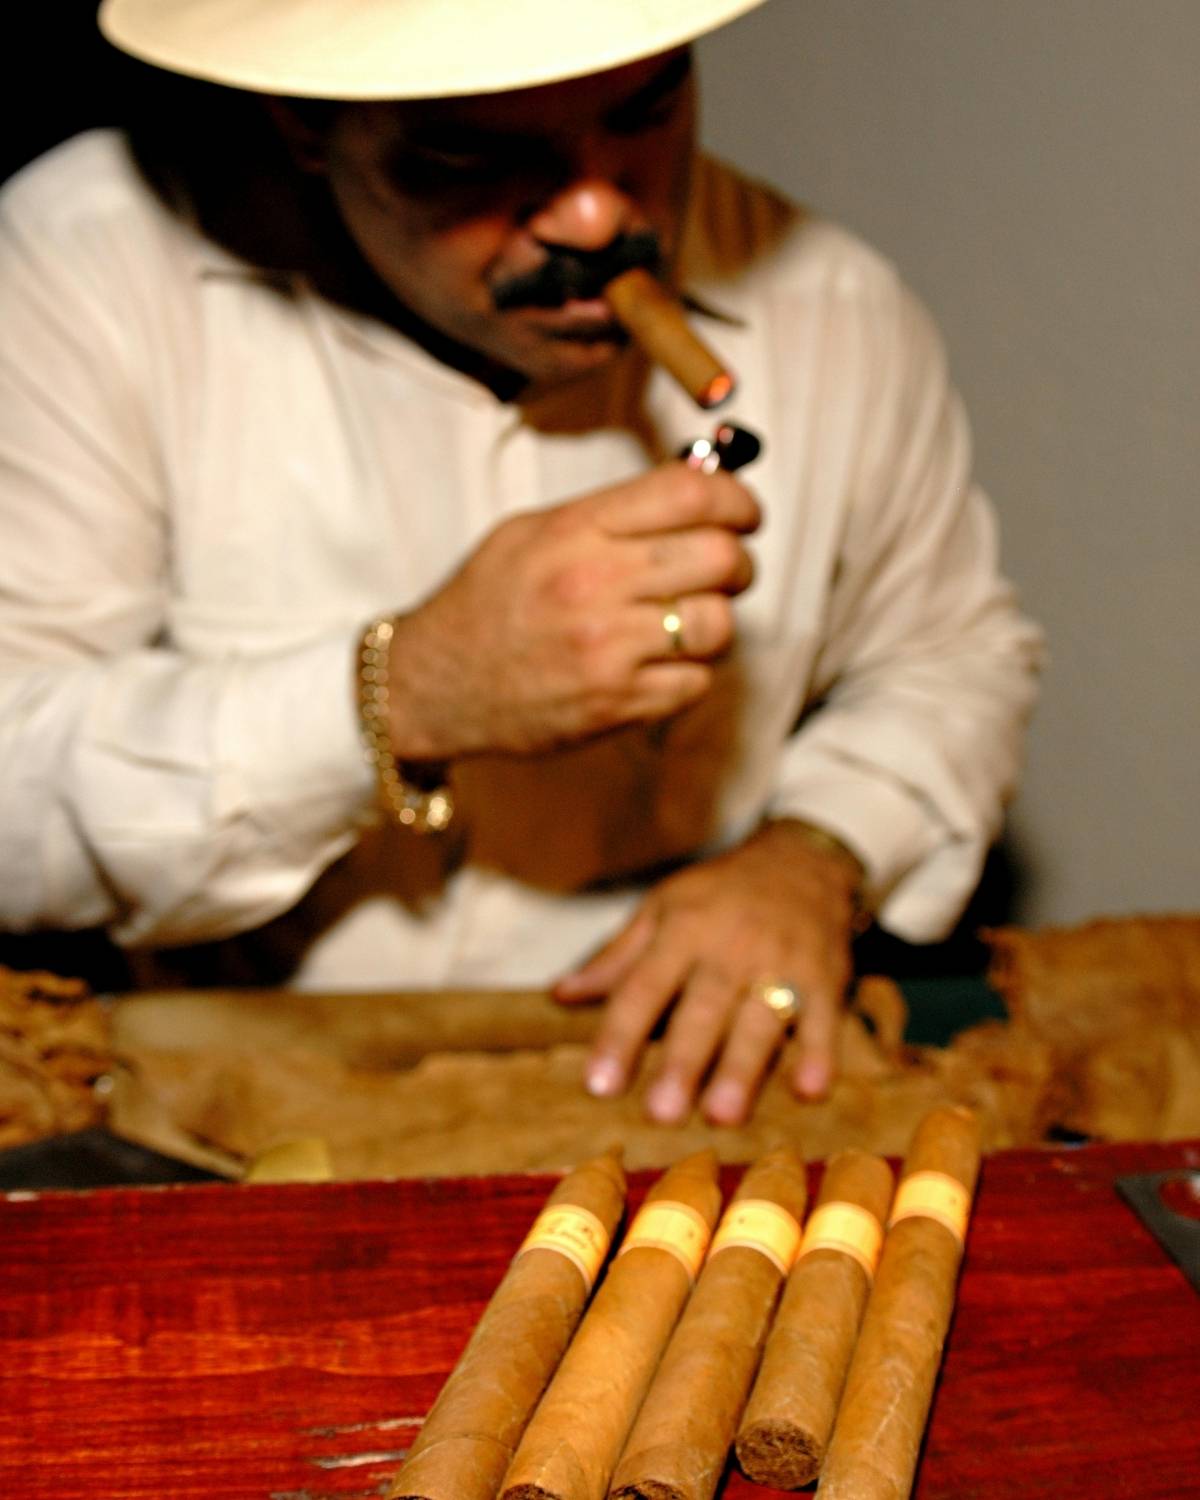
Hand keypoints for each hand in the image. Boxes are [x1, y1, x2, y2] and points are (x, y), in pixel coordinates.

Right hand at [382, 462, 758, 758]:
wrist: (433, 685)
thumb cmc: (487, 603)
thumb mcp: (531, 531)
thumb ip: (609, 512)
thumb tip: (696, 491)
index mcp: (576, 531)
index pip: (690, 494)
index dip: (736, 499)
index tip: (743, 513)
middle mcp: (594, 586)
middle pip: (720, 557)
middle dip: (737, 561)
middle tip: (726, 568)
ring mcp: (608, 650)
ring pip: (719, 624)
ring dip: (716, 621)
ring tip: (690, 620)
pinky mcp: (616, 705)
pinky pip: (696, 682)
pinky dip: (690, 673)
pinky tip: (660, 664)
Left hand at [554, 820, 861, 1123]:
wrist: (802, 859)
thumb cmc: (720, 894)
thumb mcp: (663, 908)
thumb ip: (617, 957)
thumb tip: (561, 996)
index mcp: (683, 929)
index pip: (644, 987)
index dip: (620, 1035)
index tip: (599, 1085)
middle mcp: (731, 946)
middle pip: (703, 1009)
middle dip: (683, 1061)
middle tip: (661, 1113)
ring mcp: (781, 962)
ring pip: (760, 1018)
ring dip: (743, 1068)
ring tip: (722, 1116)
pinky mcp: (826, 976)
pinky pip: (825, 1017)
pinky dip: (821, 1053)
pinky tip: (810, 1090)